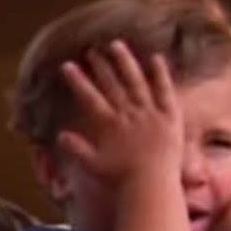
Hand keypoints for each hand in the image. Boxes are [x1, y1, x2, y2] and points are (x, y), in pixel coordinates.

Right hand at [56, 41, 182, 185]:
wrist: (152, 186)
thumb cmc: (120, 179)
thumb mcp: (93, 165)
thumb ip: (76, 148)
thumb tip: (60, 134)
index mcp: (109, 124)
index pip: (89, 97)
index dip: (77, 80)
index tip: (67, 66)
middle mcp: (129, 114)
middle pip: (112, 84)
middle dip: (100, 65)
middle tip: (91, 50)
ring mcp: (150, 114)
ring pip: (136, 81)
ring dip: (125, 62)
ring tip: (116, 45)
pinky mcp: (170, 117)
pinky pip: (165, 91)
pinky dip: (160, 74)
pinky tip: (155, 58)